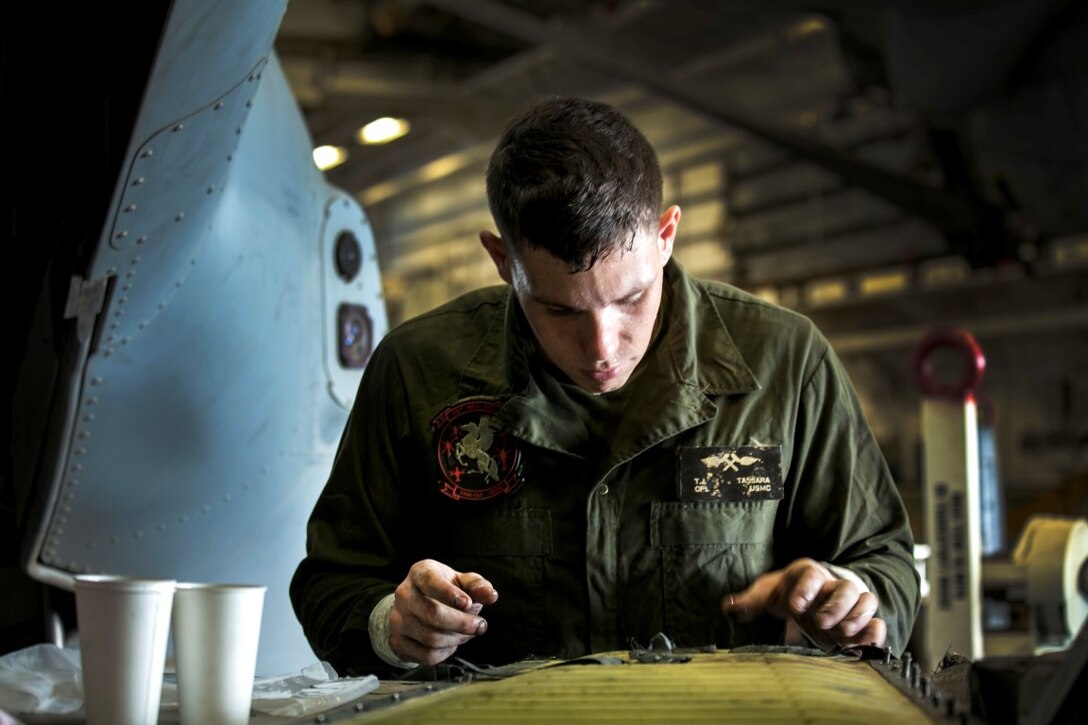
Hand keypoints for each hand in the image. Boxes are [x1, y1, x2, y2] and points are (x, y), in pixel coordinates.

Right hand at [388, 559, 498, 664]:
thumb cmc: (445, 590)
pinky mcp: (397, 641)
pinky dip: (445, 653)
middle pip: (432, 614)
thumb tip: (491, 595)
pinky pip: (426, 655)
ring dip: (456, 639)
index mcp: (420, 573)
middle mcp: (404, 594)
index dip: (450, 594)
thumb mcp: (461, 581)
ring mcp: (397, 619)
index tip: (469, 604)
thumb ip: (478, 586)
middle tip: (480, 625)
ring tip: (467, 633)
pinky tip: (452, 643)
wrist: (417, 606)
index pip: (430, 582)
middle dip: (462, 623)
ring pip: (430, 638)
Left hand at [721, 557, 885, 648]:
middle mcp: (833, 586)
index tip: (794, 606)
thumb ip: (750, 601)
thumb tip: (727, 608)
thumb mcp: (769, 594)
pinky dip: (874, 634)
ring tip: (842, 633)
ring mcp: (852, 604)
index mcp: (808, 574)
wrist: (815, 600)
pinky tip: (865, 646)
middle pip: (845, 587)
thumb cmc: (790, 594)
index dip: (804, 588)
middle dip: (835, 605)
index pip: (810, 574)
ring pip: (866, 601)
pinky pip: (877, 623)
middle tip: (820, 622)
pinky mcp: (863, 622)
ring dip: (856, 617)